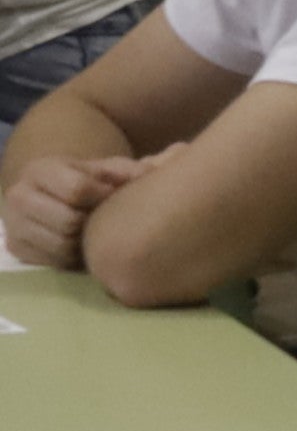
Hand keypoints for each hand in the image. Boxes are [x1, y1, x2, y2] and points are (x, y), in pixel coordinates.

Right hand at [2, 151, 142, 269]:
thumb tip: (149, 174)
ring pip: (61, 245)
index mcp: (41, 170)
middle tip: (100, 220)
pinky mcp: (15, 247)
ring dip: (83, 243)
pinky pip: (53, 262)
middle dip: (91, 223)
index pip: (77, 189)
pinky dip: (71, 257)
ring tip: (90, 232)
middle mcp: (19, 195)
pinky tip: (77, 245)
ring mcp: (13, 223)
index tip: (112, 197)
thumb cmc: (87, 182)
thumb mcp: (106, 169)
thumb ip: (127, 171)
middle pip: (69, 221)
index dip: (102, 196)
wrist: (52, 196)